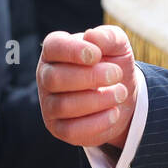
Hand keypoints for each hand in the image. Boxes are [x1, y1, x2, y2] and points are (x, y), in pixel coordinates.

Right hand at [37, 26, 138, 148]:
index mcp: (55, 50)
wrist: (121, 96)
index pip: (53, 47)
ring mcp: (49, 104)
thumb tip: (91, 37)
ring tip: (120, 93)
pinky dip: (97, 122)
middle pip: (55, 78)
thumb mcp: (117, 46)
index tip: (97, 54)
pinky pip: (72, 130)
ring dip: (98, 100)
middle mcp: (46, 76)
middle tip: (117, 74)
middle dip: (90, 77)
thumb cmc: (113, 64)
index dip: (73, 51)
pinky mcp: (58, 128)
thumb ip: (108, 37)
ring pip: (64, 105)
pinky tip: (114, 113)